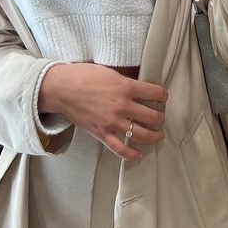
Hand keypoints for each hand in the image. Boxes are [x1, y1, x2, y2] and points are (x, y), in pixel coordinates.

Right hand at [38, 64, 167, 160]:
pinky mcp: (102, 133)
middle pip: (151, 115)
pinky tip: (138, 154)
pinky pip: (119, 148)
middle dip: (160, 117)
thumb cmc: (84, 76)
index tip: (164, 97)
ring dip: (153, 136)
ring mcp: (112, 122)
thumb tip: (138, 86)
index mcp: (126, 87)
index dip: (162, 95)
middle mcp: (122, 106)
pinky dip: (130, 154)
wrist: (63, 88)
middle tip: (161, 117)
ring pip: (140, 134)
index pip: (154, 92)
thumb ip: (125, 81)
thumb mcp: (110, 72)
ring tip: (159, 135)